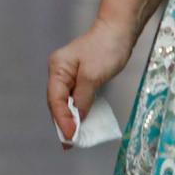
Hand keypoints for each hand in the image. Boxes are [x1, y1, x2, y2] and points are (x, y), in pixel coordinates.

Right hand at [47, 19, 139, 143]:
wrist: (119, 31)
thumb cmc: (106, 48)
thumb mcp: (93, 76)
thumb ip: (83, 98)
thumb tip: (77, 117)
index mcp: (58, 68)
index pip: (55, 99)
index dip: (61, 119)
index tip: (70, 137)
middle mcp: (59, 71)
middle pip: (57, 102)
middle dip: (63, 122)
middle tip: (69, 144)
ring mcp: (69, 74)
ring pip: (65, 101)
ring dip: (70, 119)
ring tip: (74, 138)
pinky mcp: (81, 77)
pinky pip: (75, 97)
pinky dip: (77, 110)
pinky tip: (81, 122)